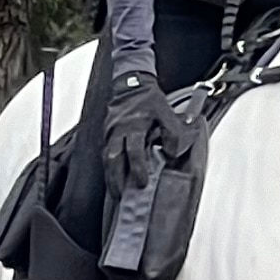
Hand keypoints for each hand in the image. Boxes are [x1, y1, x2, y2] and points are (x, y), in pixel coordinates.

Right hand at [100, 70, 193, 201]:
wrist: (130, 82)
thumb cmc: (149, 99)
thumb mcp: (166, 112)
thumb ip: (173, 132)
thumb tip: (172, 153)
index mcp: (133, 125)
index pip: (134, 151)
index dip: (138, 168)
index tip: (143, 182)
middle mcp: (117, 130)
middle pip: (113, 159)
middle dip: (117, 180)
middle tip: (123, 196)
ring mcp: (109, 133)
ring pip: (107, 159)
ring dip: (111, 177)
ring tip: (117, 194)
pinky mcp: (107, 134)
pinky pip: (107, 154)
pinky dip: (110, 168)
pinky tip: (115, 178)